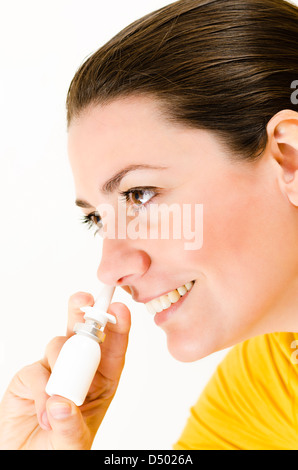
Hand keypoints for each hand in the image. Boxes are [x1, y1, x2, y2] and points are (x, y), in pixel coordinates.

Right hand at [0, 292, 130, 449]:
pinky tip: (44, 412)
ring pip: (59, 345)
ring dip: (61, 363)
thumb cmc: (59, 449)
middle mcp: (79, 371)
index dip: (118, 327)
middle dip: (85, 312)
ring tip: (59, 397)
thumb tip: (60, 402)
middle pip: (84, 333)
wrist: (26, 460)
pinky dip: (40, 389)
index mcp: (101, 381)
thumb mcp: (74, 444)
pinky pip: (35, 370)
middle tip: (84, 301)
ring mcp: (53, 370)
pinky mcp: (29, 378)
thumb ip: (71, 426)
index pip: (113, 349)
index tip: (119, 310)